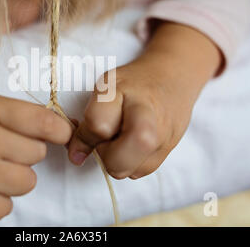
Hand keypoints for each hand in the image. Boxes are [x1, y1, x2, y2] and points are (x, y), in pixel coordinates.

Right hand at [0, 93, 71, 222]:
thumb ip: (23, 114)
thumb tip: (67, 129)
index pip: (42, 122)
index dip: (60, 130)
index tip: (62, 135)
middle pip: (38, 153)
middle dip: (25, 153)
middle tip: (0, 150)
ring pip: (28, 182)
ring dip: (14, 178)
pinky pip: (9, 206)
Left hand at [67, 22, 220, 178]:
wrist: (172, 77)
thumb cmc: (133, 83)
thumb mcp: (104, 90)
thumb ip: (88, 122)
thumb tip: (77, 156)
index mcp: (123, 93)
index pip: (97, 125)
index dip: (83, 134)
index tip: (81, 130)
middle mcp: (148, 118)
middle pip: (118, 161)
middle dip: (105, 154)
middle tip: (106, 136)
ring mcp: (163, 137)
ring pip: (128, 171)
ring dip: (118, 160)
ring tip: (121, 136)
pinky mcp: (169, 151)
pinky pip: (141, 171)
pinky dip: (131, 162)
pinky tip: (133, 142)